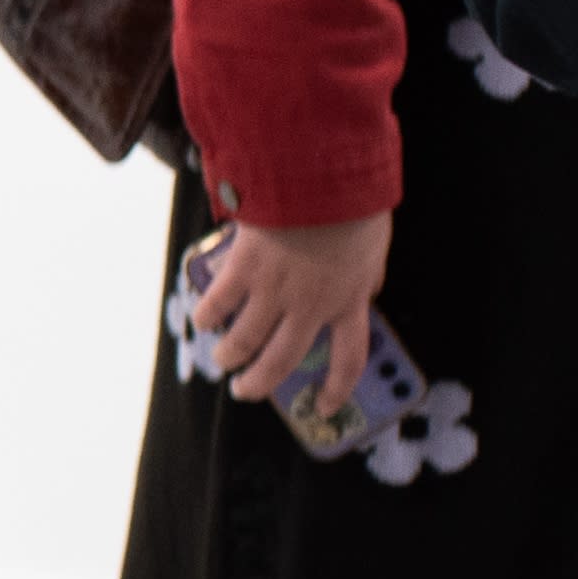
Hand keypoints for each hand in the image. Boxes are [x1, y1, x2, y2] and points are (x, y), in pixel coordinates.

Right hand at [190, 212, 389, 412]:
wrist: (321, 172)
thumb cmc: (353, 203)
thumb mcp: (374, 248)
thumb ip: (366, 276)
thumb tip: (364, 292)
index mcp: (348, 301)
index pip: (348, 359)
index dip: (335, 389)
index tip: (323, 406)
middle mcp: (310, 306)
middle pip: (281, 361)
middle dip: (259, 383)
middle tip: (246, 390)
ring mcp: (274, 290)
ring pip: (244, 341)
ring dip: (228, 356)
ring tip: (222, 359)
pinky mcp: (244, 269)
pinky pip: (217, 304)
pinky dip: (206, 316)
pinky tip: (203, 319)